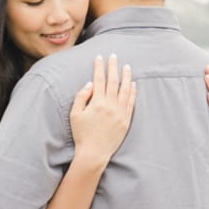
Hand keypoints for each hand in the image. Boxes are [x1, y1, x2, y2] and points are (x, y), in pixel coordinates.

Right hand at [70, 54, 135, 168]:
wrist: (94, 153)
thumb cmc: (82, 134)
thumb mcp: (75, 114)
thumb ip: (81, 97)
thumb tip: (91, 83)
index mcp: (97, 103)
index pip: (99, 80)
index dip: (99, 67)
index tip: (99, 57)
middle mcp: (110, 106)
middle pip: (113, 81)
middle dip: (113, 67)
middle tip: (114, 56)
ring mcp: (120, 113)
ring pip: (125, 90)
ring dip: (126, 76)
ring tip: (126, 66)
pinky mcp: (126, 120)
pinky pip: (131, 102)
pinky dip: (132, 91)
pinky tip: (133, 84)